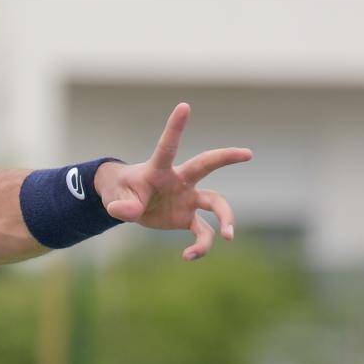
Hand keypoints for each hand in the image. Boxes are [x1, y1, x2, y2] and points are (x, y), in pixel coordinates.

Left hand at [95, 103, 251, 260]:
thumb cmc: (121, 192)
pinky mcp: (187, 217)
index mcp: (159, 170)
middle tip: (247, 153)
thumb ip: (122, 205)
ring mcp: (187, 198)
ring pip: (216, 203)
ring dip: (225, 218)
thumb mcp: (116, 199)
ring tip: (228, 236)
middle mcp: (180, 180)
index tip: (184, 106)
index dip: (175, 128)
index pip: (168, 146)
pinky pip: (202, 232)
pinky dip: (199, 246)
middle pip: (207, 165)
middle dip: (226, 158)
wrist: (127, 202)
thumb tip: (127, 211)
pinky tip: (188, 257)